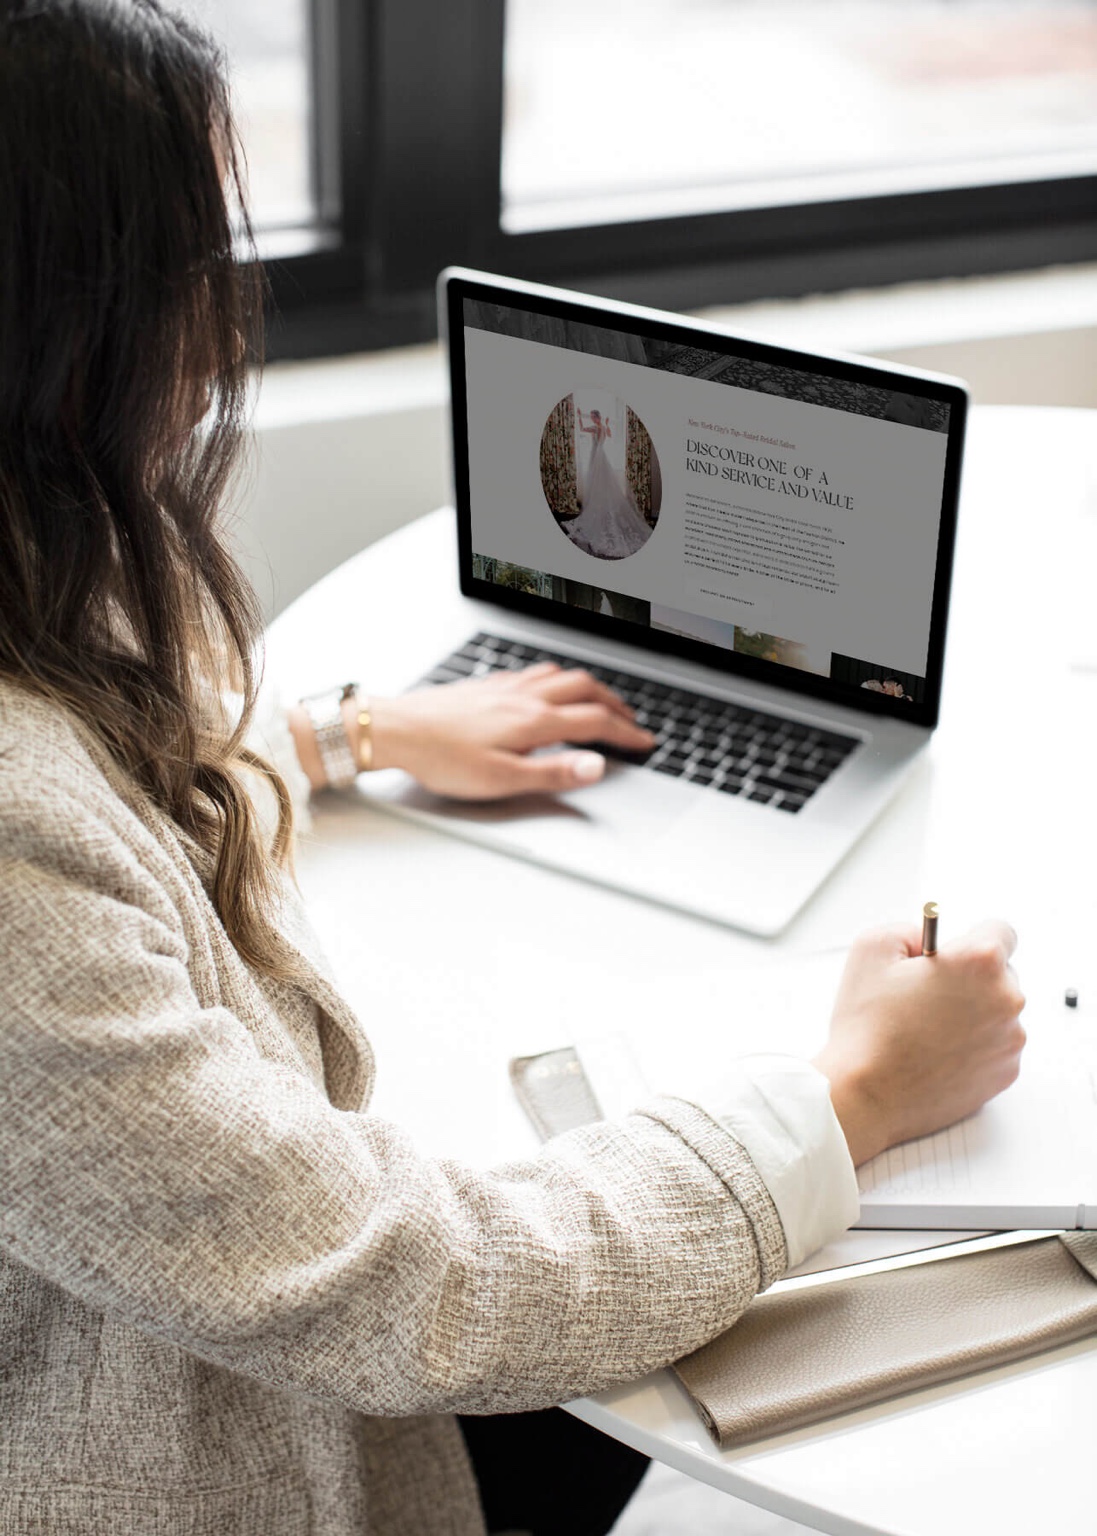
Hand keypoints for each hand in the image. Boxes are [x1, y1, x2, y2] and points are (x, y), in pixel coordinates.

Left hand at [367, 662, 656, 798]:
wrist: (397, 730)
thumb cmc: (442, 757)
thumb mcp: (503, 779)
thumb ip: (554, 772)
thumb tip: (597, 766)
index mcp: (534, 720)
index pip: (595, 722)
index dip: (626, 733)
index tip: (645, 742)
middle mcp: (525, 696)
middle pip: (585, 688)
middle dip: (615, 703)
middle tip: (631, 719)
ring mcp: (505, 686)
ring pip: (560, 675)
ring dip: (588, 686)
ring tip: (598, 699)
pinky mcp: (487, 684)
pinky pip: (534, 672)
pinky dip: (556, 678)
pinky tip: (546, 688)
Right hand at [813, 920, 1025, 1166]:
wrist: (866, 1095)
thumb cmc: (866, 1025)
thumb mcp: (871, 947)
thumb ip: (909, 930)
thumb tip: (927, 943)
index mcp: (980, 961)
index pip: (1001, 932)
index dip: (969, 940)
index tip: (951, 956)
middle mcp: (1007, 998)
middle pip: (1002, 974)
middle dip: (970, 979)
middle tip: (928, 995)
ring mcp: (1010, 1040)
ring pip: (998, 1012)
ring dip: (973, 1014)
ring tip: (928, 1030)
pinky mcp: (1005, 1074)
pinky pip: (996, 1047)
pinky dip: (974, 1047)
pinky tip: (937, 1053)